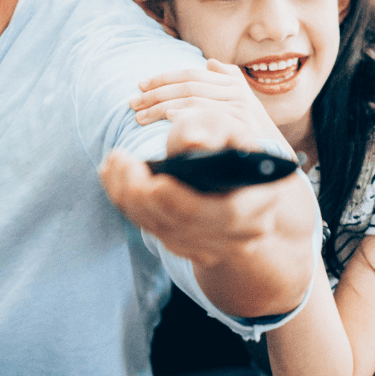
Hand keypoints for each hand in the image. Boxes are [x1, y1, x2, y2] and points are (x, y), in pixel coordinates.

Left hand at [101, 109, 316, 311]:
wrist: (234, 180)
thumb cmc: (230, 146)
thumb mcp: (228, 129)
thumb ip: (212, 127)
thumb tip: (195, 141)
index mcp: (260, 204)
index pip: (225, 214)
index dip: (185, 200)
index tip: (155, 180)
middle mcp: (241, 236)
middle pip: (184, 224)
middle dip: (144, 192)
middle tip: (120, 159)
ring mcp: (213, 248)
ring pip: (162, 230)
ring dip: (129, 195)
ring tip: (114, 161)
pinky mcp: (186, 248)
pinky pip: (151, 229)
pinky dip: (128, 203)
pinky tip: (115, 175)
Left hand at [131, 60, 282, 146]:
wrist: (276, 160)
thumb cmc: (250, 133)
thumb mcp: (242, 105)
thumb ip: (226, 81)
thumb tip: (210, 63)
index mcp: (232, 83)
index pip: (190, 74)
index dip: (163, 78)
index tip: (140, 85)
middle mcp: (237, 92)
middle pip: (187, 86)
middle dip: (156, 94)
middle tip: (132, 103)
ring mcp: (241, 108)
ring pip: (193, 100)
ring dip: (162, 107)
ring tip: (140, 116)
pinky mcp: (243, 126)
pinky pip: (208, 116)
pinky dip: (187, 115)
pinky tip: (169, 119)